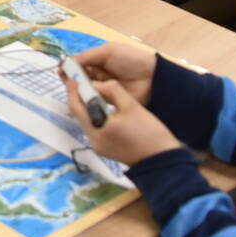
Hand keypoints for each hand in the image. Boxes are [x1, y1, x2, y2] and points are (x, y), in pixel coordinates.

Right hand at [63, 42, 156, 103]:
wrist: (152, 78)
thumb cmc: (130, 60)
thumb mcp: (108, 51)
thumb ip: (87, 56)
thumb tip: (67, 62)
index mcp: (97, 60)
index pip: (78, 63)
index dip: (68, 65)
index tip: (60, 68)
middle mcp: (97, 74)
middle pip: (78, 76)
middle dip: (69, 76)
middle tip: (63, 78)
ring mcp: (101, 88)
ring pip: (83, 88)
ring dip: (75, 87)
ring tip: (70, 87)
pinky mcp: (107, 101)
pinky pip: (92, 99)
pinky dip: (85, 98)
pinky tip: (80, 96)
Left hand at [63, 71, 181, 166]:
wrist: (162, 160)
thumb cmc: (149, 132)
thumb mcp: (132, 106)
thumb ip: (112, 91)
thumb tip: (96, 84)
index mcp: (98, 129)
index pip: (76, 107)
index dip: (73, 90)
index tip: (73, 77)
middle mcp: (93, 140)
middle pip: (79, 115)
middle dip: (79, 98)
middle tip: (81, 82)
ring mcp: (98, 147)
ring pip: (87, 122)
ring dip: (87, 108)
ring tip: (92, 92)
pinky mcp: (105, 150)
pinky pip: (94, 129)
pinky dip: (95, 117)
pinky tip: (101, 108)